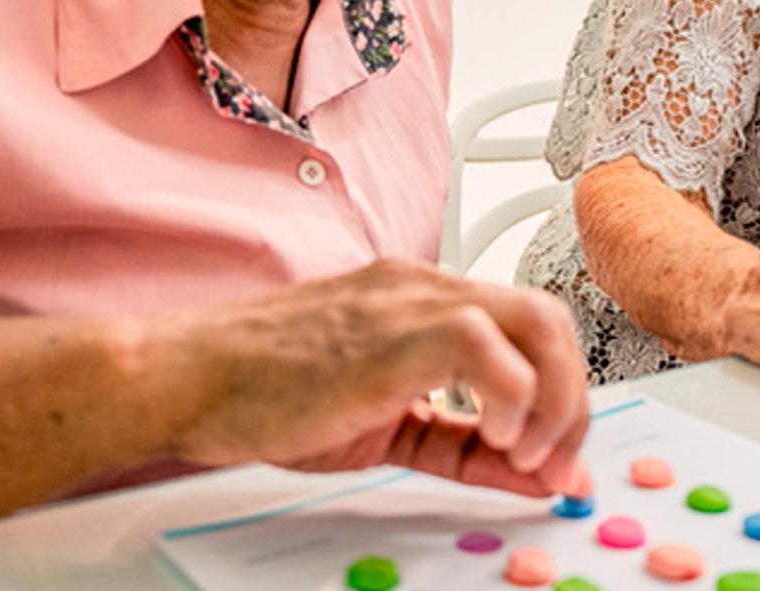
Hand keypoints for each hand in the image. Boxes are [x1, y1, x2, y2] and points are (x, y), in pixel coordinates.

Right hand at [156, 261, 588, 495]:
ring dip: (554, 398)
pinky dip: (512, 396)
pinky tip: (492, 436)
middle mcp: (427, 289)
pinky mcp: (392, 330)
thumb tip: (526, 471)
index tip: (559, 458)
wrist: (187, 376)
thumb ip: (458, 442)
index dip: (561, 395)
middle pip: (550, 318)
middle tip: (552, 460)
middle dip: (571, 398)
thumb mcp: (384, 424)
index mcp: (423, 300)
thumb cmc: (261, 392)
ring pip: (537, 320)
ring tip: (525, 453)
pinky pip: (489, 345)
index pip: (528, 329)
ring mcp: (412, 302)